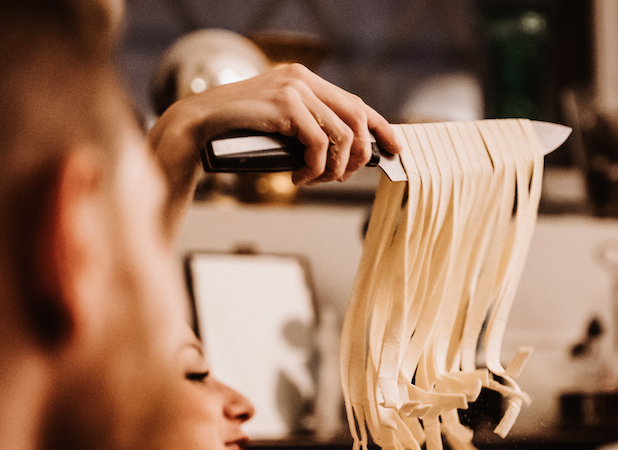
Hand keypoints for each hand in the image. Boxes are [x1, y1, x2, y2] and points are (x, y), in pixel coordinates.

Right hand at [147, 64, 400, 237]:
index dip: (382, 128)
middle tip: (342, 178)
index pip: (357, 104)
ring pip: (343, 135)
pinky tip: (300, 177)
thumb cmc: (240, 133)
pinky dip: (316, 167)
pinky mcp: (286, 105)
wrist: (199, 127)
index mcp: (306, 80)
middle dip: (360, 155)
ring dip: (335, 168)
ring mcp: (295, 89)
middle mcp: (304, 79)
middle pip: (358, 119)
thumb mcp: (283, 128)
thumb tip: (351, 155)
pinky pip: (321, 144)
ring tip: (314, 179)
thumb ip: (312, 130)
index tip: (395, 149)